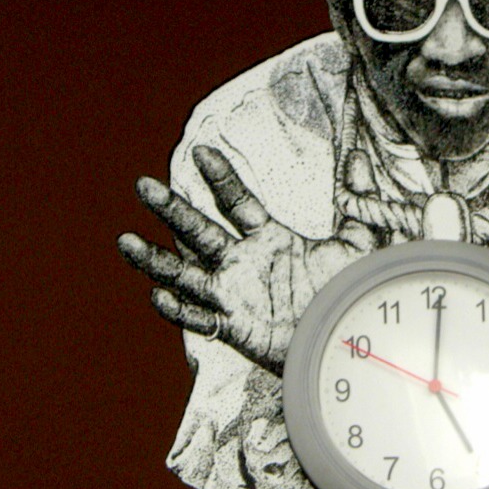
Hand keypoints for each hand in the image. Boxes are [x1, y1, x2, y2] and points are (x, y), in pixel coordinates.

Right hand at [118, 146, 377, 372]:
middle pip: (199, 230)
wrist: (350, 338)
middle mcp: (244, 262)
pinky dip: (179, 310)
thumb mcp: (357, 241)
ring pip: (185, 273)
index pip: (237, 201)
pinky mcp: (235, 327)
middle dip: (171, 209)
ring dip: (155, 259)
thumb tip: (363, 158)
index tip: (202, 150)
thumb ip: (357, 200)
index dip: (220, 176)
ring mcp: (235, 294)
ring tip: (125, 241)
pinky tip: (158, 296)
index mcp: (269, 238)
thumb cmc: (348, 291)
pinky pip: (200, 318)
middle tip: (143, 185)